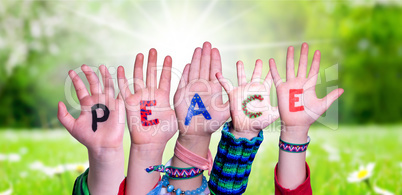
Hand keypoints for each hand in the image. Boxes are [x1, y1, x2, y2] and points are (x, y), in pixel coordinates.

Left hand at [58, 65, 124, 194]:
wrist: (103, 145)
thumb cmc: (88, 137)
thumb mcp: (72, 127)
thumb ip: (63, 116)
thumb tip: (59, 103)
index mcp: (87, 104)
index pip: (81, 89)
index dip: (76, 80)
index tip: (70, 72)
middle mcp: (98, 101)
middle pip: (94, 83)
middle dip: (89, 74)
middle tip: (84, 66)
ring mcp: (109, 102)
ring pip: (107, 85)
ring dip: (105, 75)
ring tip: (101, 66)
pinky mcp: (119, 106)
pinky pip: (120, 92)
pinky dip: (121, 83)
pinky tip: (120, 74)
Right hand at [117, 49, 176, 146]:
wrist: (151, 142)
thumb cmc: (165, 132)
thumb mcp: (176, 115)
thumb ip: (182, 104)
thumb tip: (194, 95)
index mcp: (163, 96)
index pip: (165, 78)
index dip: (166, 67)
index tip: (168, 56)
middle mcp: (151, 94)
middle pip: (151, 74)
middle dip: (153, 62)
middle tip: (154, 49)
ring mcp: (140, 97)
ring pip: (139, 78)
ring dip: (139, 66)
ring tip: (141, 54)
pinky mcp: (129, 103)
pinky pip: (124, 89)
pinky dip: (121, 79)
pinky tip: (121, 68)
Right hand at [174, 42, 229, 137]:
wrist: (196, 133)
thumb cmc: (211, 124)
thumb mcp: (225, 112)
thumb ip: (231, 101)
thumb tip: (240, 92)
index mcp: (213, 89)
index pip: (214, 70)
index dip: (215, 60)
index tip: (216, 49)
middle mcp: (203, 86)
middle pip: (204, 67)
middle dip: (206, 55)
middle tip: (208, 43)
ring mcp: (192, 89)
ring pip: (194, 70)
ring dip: (196, 59)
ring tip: (198, 48)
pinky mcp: (182, 94)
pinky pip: (183, 80)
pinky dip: (186, 72)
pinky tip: (188, 63)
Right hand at [216, 59, 278, 138]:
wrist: (247, 128)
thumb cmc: (260, 122)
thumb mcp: (273, 114)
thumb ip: (281, 107)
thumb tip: (293, 104)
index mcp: (263, 92)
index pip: (268, 80)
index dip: (270, 72)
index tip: (273, 63)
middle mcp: (253, 89)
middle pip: (255, 75)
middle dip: (257, 68)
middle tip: (259, 60)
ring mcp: (243, 91)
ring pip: (242, 77)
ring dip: (240, 69)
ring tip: (240, 61)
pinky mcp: (234, 95)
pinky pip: (227, 85)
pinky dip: (222, 79)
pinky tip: (218, 73)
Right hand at [269, 43, 343, 131]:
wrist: (296, 124)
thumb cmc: (310, 116)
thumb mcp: (322, 105)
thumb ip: (331, 96)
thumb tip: (342, 89)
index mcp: (310, 85)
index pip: (313, 69)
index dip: (315, 61)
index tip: (317, 51)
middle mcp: (300, 83)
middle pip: (302, 65)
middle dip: (303, 55)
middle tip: (305, 44)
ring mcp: (290, 85)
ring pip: (289, 67)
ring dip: (290, 58)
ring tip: (290, 47)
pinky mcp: (281, 89)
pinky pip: (276, 77)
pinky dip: (273, 69)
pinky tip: (271, 60)